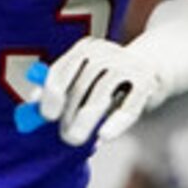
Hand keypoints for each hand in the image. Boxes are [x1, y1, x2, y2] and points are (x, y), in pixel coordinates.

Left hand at [26, 39, 162, 145]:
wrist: (155, 67)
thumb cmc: (111, 80)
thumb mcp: (84, 80)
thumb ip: (59, 90)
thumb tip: (31, 104)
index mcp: (86, 49)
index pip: (63, 69)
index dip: (52, 94)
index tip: (48, 117)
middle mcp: (105, 53)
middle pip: (81, 85)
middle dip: (70, 114)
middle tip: (66, 137)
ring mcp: (128, 65)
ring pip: (101, 95)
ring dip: (86, 120)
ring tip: (76, 139)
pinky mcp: (147, 82)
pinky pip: (128, 105)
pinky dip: (116, 122)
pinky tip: (104, 136)